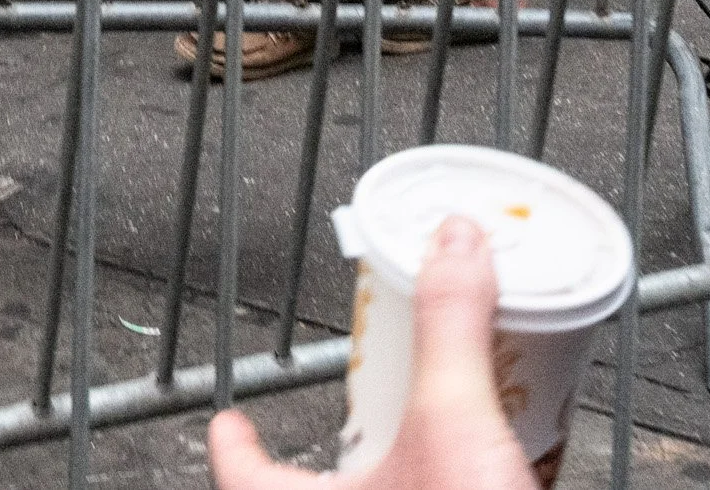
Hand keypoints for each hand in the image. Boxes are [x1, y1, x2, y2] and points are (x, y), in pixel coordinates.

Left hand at [208, 217, 531, 489]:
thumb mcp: (456, 423)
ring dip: (395, 481)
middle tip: (352, 417)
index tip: (228, 419)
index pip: (244, 479)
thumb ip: (451, 329)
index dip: (235, 448)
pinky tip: (481, 487)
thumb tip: (453, 244)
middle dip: (328, 461)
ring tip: (423, 447)